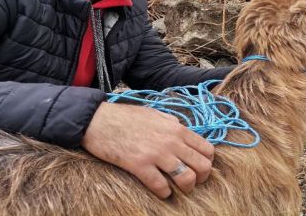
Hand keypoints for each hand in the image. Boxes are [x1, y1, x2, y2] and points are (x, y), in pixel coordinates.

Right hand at [81, 102, 214, 198]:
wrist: (98, 120)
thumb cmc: (125, 116)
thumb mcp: (155, 114)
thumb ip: (171, 123)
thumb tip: (182, 130)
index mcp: (176, 128)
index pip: (207, 149)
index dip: (207, 163)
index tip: (199, 169)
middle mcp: (171, 141)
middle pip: (202, 166)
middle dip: (200, 178)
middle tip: (190, 181)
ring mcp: (156, 153)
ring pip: (186, 178)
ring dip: (185, 188)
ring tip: (177, 188)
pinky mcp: (139, 165)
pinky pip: (161, 186)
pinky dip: (164, 193)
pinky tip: (161, 191)